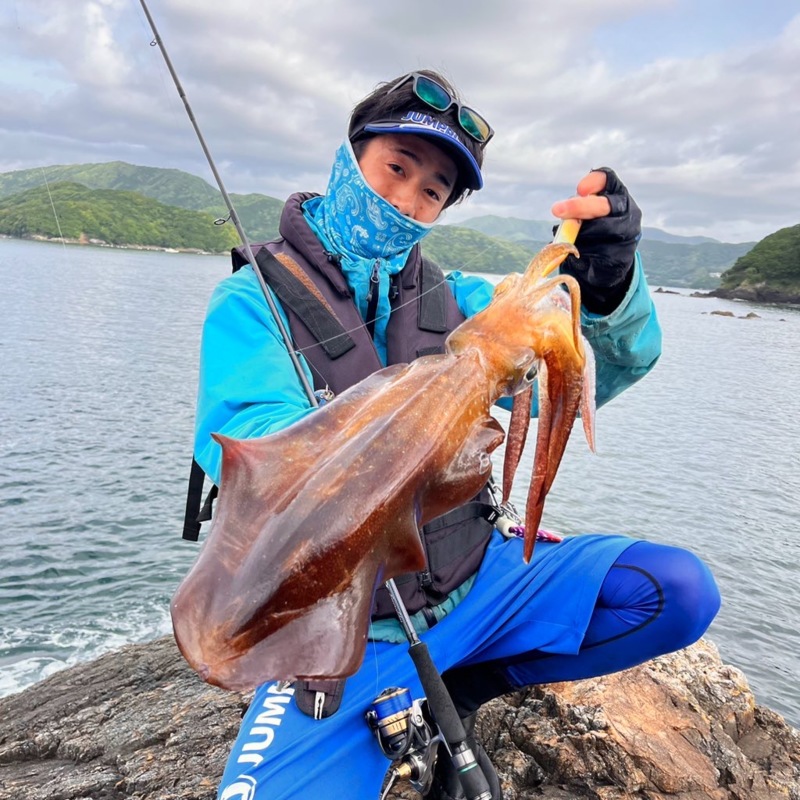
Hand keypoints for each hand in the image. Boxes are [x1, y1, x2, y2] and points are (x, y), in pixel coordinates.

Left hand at [551, 168, 641, 314]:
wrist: (607, 263)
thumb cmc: (593, 230)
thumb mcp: (586, 214)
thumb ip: (579, 208)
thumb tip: (562, 210)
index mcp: (617, 194)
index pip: (608, 179)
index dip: (595, 181)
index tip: (580, 189)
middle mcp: (626, 211)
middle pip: (604, 205)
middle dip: (579, 207)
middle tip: (556, 210)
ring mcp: (627, 233)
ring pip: (601, 229)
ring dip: (579, 233)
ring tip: (566, 237)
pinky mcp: (622, 254)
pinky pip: (599, 251)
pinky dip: (583, 251)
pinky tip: (575, 252)